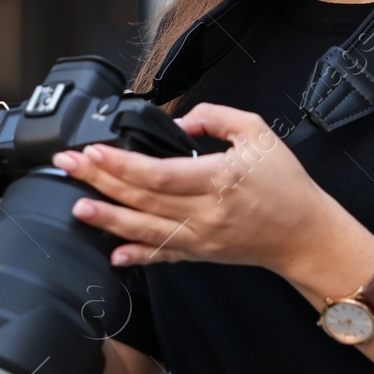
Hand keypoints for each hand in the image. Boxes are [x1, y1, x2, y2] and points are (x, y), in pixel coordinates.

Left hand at [49, 102, 345, 278]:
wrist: (306, 234)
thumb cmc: (287, 185)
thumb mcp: (258, 134)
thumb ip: (217, 118)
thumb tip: (181, 121)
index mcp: (219, 179)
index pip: (159, 173)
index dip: (121, 164)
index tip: (93, 150)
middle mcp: (206, 213)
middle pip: (142, 198)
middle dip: (99, 181)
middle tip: (68, 166)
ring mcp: (201, 238)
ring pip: (144, 230)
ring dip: (107, 219)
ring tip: (77, 207)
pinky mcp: (201, 254)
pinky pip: (163, 256)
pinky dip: (137, 256)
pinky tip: (114, 254)